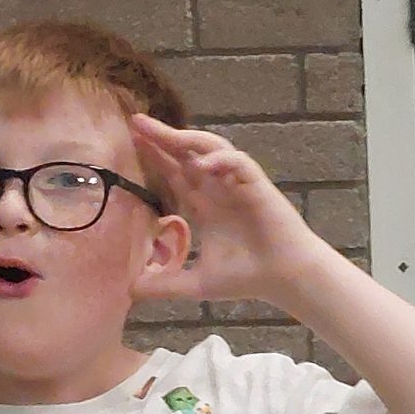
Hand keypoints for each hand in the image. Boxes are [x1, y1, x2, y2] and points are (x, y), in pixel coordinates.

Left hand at [128, 116, 333, 307]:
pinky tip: (201, 166)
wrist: (283, 279)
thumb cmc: (248, 278)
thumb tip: (131, 292)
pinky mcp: (257, 185)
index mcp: (205, 206)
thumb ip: (165, 284)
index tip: (130, 141)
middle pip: (186, 153)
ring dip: (187, 138)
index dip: (154, 157)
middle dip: (162, 136)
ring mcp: (237, 184)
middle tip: (135, 121)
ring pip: (211, 147)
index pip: (175, 173)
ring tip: (162, 132)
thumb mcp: (197, 283)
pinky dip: (219, 160)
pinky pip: (237, 161)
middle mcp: (219, 189)